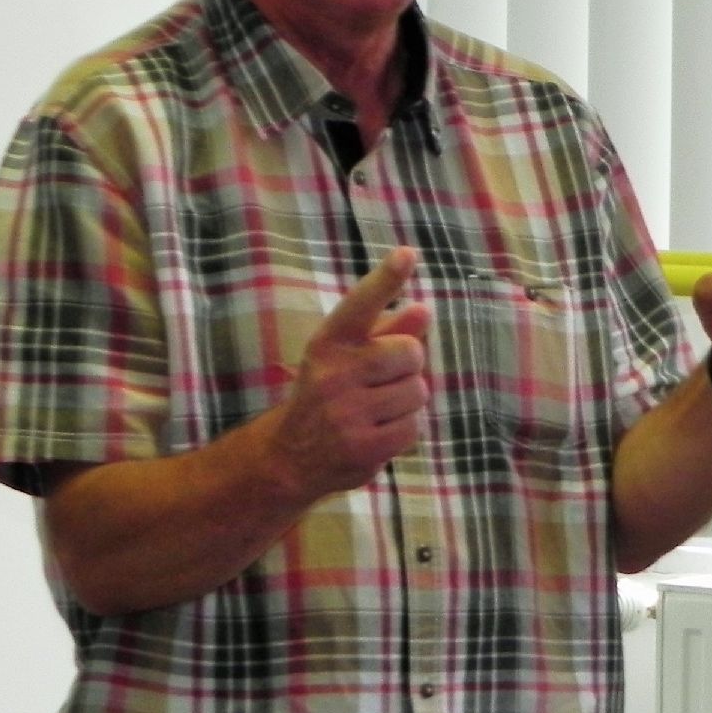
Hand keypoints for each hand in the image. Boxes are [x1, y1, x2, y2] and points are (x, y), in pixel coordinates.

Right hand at [269, 247, 431, 497]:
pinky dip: (405, 430)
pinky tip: (377, 433)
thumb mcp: (345, 359)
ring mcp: (347, 412)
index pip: (360, 304)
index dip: (385, 279)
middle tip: (380, 381)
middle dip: (408, 367)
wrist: (287, 459)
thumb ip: (386, 333)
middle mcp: (333, 373)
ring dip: (407, 402)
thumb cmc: (328, 397)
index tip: (407, 253)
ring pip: (417, 392)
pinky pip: (414, 426)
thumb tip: (424, 309)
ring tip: (375, 410)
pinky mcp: (363, 447)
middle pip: (410, 352)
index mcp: (328, 343)